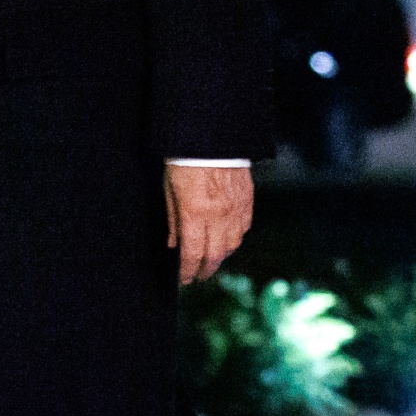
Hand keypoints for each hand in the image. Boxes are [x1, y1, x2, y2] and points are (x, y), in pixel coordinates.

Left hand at [165, 164, 252, 285]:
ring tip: (210, 260)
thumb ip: (173, 219)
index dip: (187, 271)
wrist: (211, 135)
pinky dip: (235, 238)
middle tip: (196, 276)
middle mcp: (218, 215)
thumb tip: (173, 245)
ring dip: (221, 256)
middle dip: (204, 270)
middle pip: (215, 255)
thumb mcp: (168, 188)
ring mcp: (235, 208)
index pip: (192, 254)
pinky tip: (227, 240)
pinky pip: (244, 228)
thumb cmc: (183, 159)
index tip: (183, 280)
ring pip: (233, 245)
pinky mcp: (247, 199)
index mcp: (195, 213)